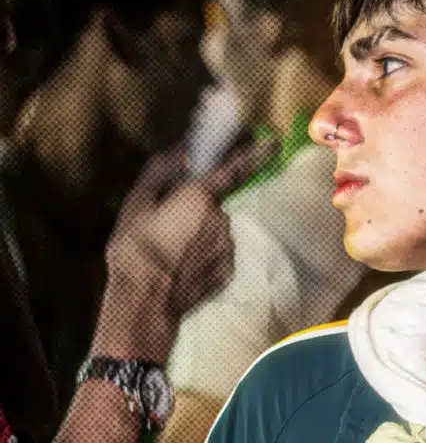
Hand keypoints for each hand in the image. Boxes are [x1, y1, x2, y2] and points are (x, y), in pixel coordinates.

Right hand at [91, 138, 276, 360]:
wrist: (145, 300)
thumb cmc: (135, 249)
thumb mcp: (137, 204)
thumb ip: (160, 172)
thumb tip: (180, 150)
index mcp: (199, 198)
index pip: (233, 169)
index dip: (254, 154)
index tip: (273, 143)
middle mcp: (221, 219)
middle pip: (214, 205)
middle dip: (197, 210)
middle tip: (169, 227)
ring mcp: (228, 246)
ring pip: (216, 230)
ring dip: (200, 233)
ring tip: (172, 251)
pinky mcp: (229, 268)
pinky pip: (219, 252)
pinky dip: (204, 254)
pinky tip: (183, 265)